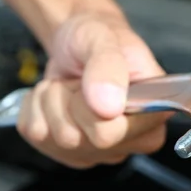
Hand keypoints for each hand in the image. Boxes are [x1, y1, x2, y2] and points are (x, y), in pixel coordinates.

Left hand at [17, 12, 169, 168]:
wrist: (77, 41)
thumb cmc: (99, 36)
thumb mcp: (103, 38)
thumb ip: (108, 67)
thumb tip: (109, 107)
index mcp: (154, 115)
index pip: (108, 134)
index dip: (87, 106)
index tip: (94, 80)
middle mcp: (134, 140)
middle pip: (75, 140)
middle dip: (64, 101)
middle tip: (78, 81)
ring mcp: (103, 151)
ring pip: (54, 140)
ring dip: (50, 102)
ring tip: (68, 85)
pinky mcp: (74, 154)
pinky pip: (37, 138)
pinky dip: (36, 110)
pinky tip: (57, 98)